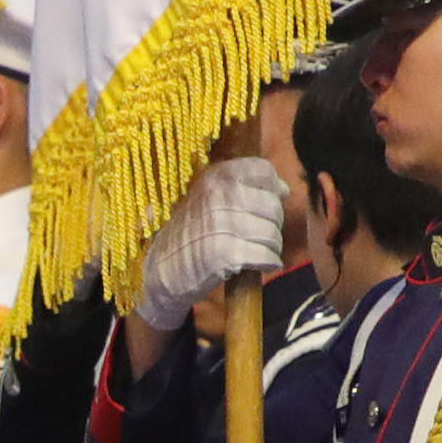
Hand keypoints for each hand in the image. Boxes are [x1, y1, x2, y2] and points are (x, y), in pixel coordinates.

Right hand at [131, 157, 289, 332]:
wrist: (158, 271)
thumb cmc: (186, 234)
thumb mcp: (203, 198)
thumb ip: (238, 186)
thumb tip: (283, 188)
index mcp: (215, 176)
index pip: (262, 171)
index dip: (273, 188)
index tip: (270, 201)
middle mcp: (220, 196)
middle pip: (273, 206)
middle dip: (272, 223)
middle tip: (257, 235)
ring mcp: (223, 225)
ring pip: (273, 233)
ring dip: (271, 246)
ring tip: (256, 251)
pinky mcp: (226, 254)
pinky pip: (266, 256)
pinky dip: (269, 262)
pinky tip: (261, 265)